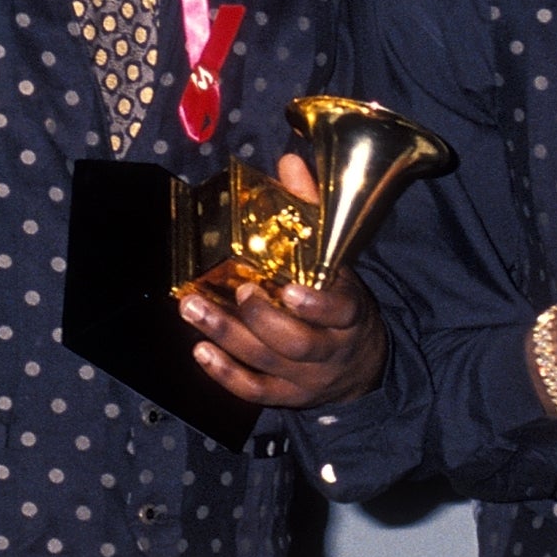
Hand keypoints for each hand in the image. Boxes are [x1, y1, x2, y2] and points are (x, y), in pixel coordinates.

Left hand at [185, 153, 388, 407]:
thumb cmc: (342, 303)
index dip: (317, 305)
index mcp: (349, 312)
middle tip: (235, 292)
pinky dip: (226, 374)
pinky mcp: (287, 395)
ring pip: (269, 363)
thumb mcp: (337, 259)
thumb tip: (290, 161)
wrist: (362, 364)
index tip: (290, 290)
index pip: (340, 310)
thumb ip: (313, 211)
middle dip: (261, 319)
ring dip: (228, 336)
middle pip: (297, 342)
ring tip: (194, 308)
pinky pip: (255, 390)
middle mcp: (330, 348)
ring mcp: (307, 376)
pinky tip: (200, 350)